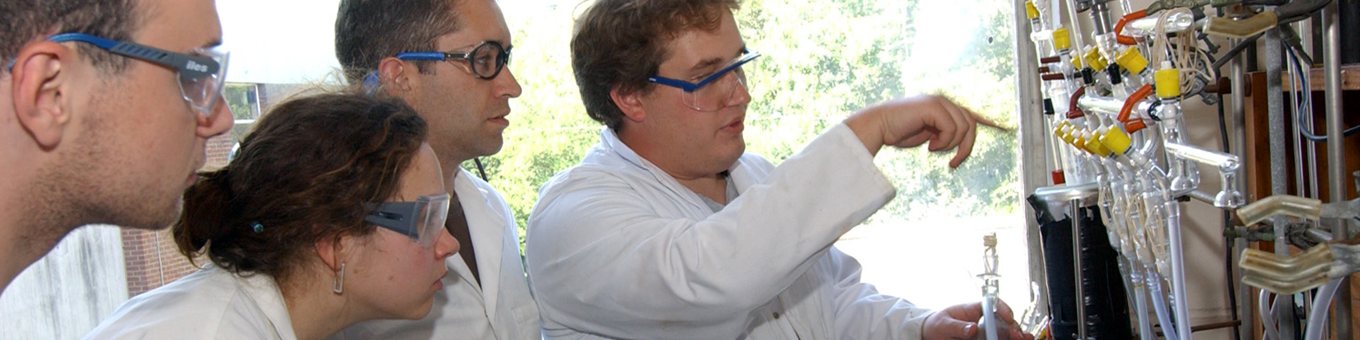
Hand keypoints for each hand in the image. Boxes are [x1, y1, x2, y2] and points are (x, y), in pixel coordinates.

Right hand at [844, 94, 1003, 167]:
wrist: (878, 126)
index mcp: (943, 106)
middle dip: (965, 147)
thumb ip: (944, 134)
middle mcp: (944, 101)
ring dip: (950, 145)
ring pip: (963, 128)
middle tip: (953, 163)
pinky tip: (929, 146)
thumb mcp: (928, 135)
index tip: (1006, 129)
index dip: (990, 121)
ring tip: (933, 149)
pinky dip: (943, 142)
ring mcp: (939, 102)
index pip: (972, 114)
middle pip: (971, 125)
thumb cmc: (898, 132)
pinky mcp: (934, 106)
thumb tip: (960, 144)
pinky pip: (952, 129)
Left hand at [922, 300, 1033, 339]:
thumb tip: (972, 328)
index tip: (1008, 317)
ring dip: (1015, 335)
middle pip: (1003, 321)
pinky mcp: (985, 339)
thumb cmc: (938, 324)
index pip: (993, 304)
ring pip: (1005, 332)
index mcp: (974, 308)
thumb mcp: (944, 324)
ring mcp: (986, 331)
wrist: (932, 334)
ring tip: (1024, 339)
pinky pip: (999, 339)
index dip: (1003, 309)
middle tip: (1018, 335)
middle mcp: (983, 319)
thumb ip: (957, 326)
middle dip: (1013, 327)